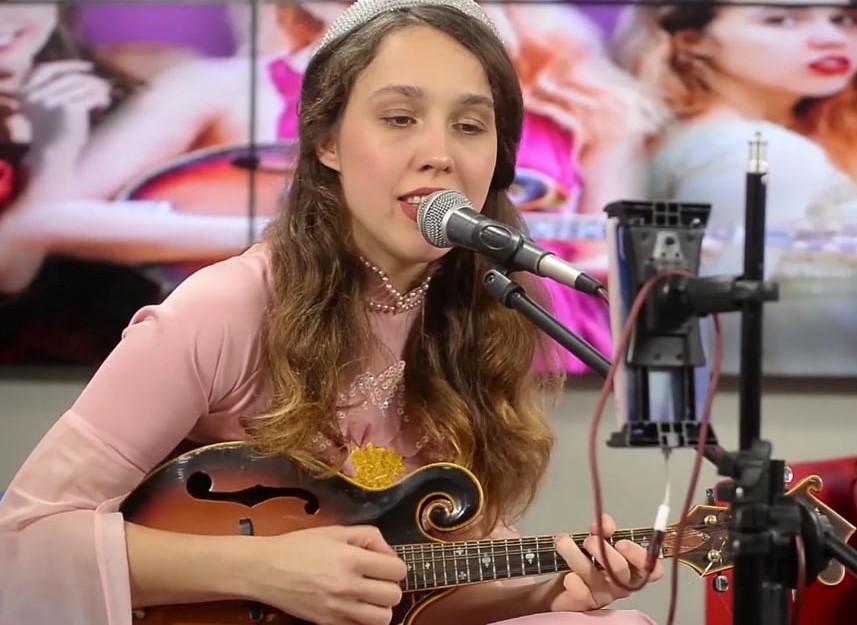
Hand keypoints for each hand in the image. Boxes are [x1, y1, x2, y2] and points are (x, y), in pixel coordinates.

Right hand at [19, 60, 111, 166]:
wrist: (54, 156)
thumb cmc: (55, 133)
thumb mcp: (47, 106)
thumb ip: (55, 89)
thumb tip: (82, 72)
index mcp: (26, 91)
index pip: (46, 69)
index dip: (68, 65)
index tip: (87, 67)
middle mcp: (36, 93)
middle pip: (69, 76)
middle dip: (90, 79)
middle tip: (105, 85)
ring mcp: (51, 99)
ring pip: (82, 84)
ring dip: (98, 88)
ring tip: (106, 96)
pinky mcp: (67, 107)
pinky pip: (90, 95)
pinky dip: (101, 98)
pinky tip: (104, 104)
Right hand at [243, 525, 406, 624]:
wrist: (265, 569)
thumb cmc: (299, 546)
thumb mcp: (335, 530)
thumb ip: (369, 536)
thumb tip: (389, 553)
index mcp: (351, 559)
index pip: (397, 570)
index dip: (395, 566)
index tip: (386, 564)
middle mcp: (348, 586)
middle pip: (394, 596)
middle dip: (390, 586)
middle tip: (377, 580)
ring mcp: (338, 608)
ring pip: (383, 618)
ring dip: (381, 606)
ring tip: (369, 596)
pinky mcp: (328, 623)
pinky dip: (363, 619)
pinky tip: (355, 607)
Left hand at [536, 514, 664, 611]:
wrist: (558, 584)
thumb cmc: (583, 559)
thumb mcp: (595, 539)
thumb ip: (603, 530)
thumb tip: (606, 523)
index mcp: (631, 568)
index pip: (652, 569)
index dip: (639, 556)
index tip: (620, 542)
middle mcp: (621, 585)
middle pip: (620, 569)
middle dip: (601, 548)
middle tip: (588, 540)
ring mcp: (603, 596)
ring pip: (594, 576)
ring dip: (574, 554)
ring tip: (563, 542)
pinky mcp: (585, 606)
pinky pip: (582, 594)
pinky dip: (572, 581)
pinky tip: (567, 575)